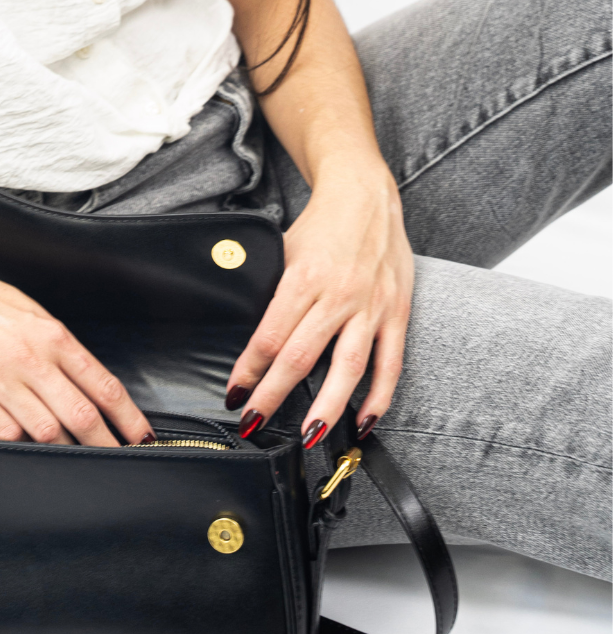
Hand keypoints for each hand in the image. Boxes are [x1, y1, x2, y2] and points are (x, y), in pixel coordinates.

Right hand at [0, 232, 154, 446]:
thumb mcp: (32, 314)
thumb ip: (60, 350)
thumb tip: (87, 385)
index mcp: (51, 335)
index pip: (103, 384)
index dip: (127, 416)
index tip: (140, 434)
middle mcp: (29, 359)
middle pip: (80, 416)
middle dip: (104, 443)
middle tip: (116, 456)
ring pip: (46, 432)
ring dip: (64, 448)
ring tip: (71, 453)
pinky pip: (5, 434)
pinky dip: (21, 442)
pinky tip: (26, 440)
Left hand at [224, 165, 412, 446]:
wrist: (366, 196)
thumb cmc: (320, 227)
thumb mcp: (282, 252)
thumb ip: (270, 292)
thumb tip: (249, 335)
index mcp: (303, 279)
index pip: (270, 336)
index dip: (249, 370)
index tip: (235, 393)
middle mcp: (338, 295)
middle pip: (301, 357)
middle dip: (274, 396)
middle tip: (255, 424)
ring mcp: (371, 306)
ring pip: (348, 367)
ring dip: (328, 406)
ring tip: (310, 437)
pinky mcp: (397, 312)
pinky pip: (390, 362)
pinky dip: (379, 396)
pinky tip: (364, 421)